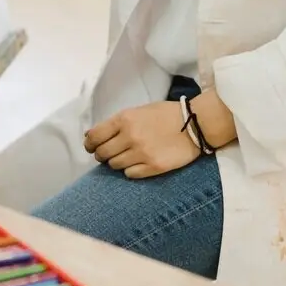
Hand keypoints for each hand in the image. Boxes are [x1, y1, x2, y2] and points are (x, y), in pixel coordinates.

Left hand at [85, 101, 200, 178]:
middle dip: (101, 154)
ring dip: (117, 162)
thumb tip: (91, 135)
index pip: (94, 136)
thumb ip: (116, 123)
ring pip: (115, 165)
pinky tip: (138, 163)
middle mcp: (130, 136)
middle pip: (102, 153)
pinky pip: (130, 174)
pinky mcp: (153, 167)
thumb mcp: (139, 111)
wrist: (196, 123)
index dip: (89, 143)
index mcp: (125, 119)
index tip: (91, 146)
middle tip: (107, 154)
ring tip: (127, 156)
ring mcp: (141, 153)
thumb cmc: (166, 114)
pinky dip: (130, 170)